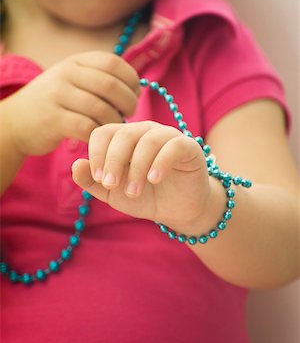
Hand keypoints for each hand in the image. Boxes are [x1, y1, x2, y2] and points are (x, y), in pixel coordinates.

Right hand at [4, 51, 139, 155]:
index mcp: (75, 61)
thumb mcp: (72, 81)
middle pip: (111, 85)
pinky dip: (100, 134)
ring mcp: (58, 96)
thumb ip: (99, 78)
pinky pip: (87, 127)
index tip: (134, 94)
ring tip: (115, 127)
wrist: (15, 122)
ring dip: (115, 121)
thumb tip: (136, 88)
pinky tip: (101, 138)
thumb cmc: (54, 103)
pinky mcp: (53, 120)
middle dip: (128, 102)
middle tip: (129, 113)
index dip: (131, 79)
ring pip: (101, 109)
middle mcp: (66, 74)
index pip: (113, 63)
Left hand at [71, 121, 211, 229]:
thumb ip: (91, 181)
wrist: (177, 211)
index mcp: (124, 138)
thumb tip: (76, 164)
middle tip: (111, 185)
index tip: (98, 179)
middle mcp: (145, 131)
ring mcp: (168, 137)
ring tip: (133, 192)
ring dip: (136, 168)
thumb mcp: (112, 193)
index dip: (97, 154)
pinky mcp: (188, 147)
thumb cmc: (144, 196)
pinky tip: (154, 179)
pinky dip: (160, 162)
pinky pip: (173, 146)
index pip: (103, 132)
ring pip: (148, 140)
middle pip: (124, 135)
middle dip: (113, 161)